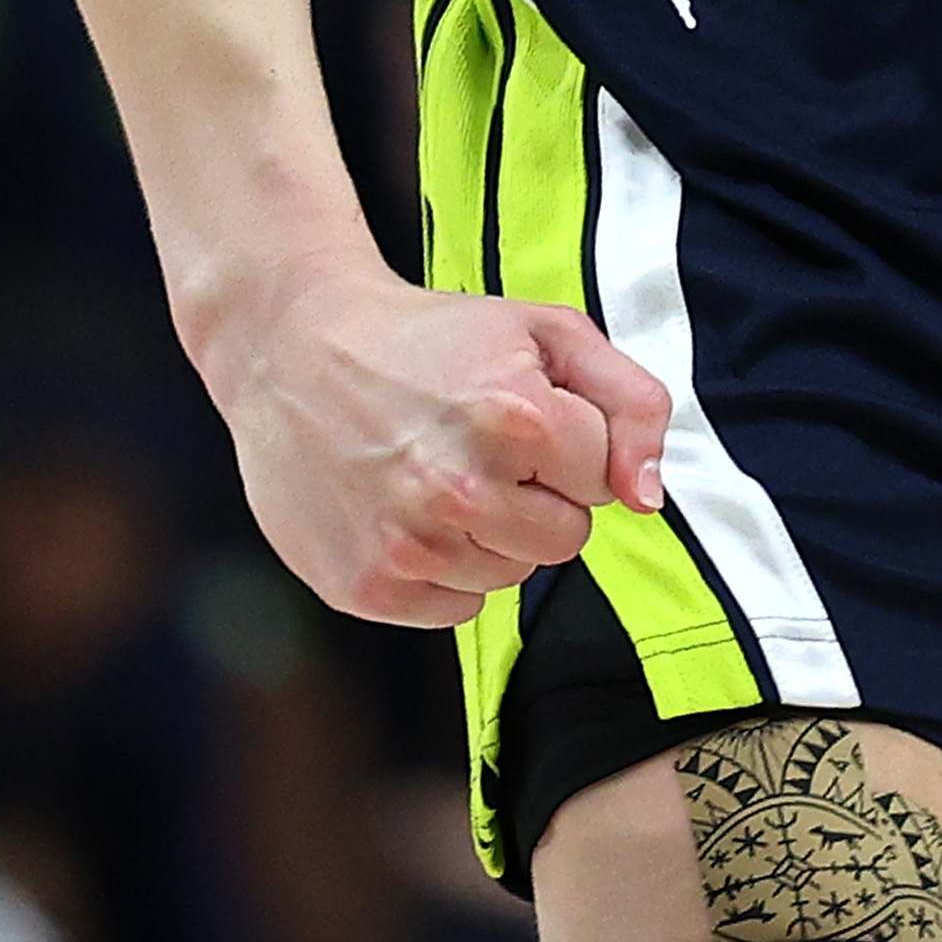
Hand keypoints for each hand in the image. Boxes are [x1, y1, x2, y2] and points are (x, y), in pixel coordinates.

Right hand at [212, 262, 669, 627]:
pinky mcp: (369, 586)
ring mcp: (410, 544)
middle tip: (478, 445)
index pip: (604, 480)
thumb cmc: (430, 337)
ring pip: (512, 576)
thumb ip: (629, 403)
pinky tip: (403, 508)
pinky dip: (441, 569)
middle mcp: (461, 488)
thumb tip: (647, 497)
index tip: (519, 413)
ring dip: (489, 534)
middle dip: (538, 495)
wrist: (293, 348)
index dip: (568, 445)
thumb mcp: (547, 332)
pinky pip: (456, 609)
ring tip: (435, 471)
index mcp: (516, 416)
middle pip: (566, 539)